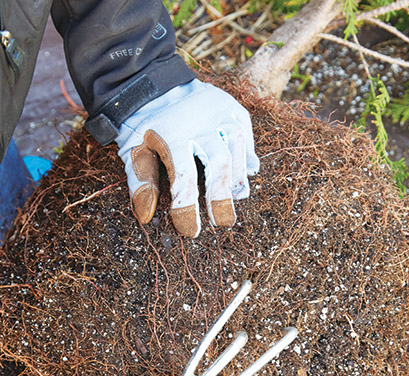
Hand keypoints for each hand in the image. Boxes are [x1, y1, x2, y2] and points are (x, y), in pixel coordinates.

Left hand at [115, 79, 259, 237]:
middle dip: (222, 197)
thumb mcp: (134, 151)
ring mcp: (220, 113)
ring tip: (236, 198)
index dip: (189, 209)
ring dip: (238, 179)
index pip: (185, 180)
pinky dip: (247, 157)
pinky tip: (245, 174)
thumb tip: (146, 216)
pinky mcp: (234, 109)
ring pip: (238, 150)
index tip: (191, 232)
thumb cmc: (143, 127)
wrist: (155, 83)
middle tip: (224, 222)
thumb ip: (141, 183)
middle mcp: (200, 123)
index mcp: (171, 136)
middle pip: (220, 165)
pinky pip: (247, 136)